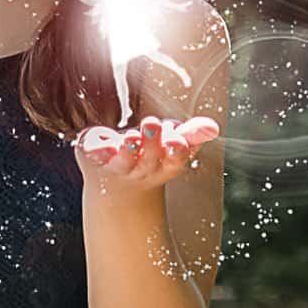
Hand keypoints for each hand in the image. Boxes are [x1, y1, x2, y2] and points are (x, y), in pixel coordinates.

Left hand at [73, 112, 220, 192]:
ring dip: (129, 147)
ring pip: (125, 160)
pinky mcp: (94, 157)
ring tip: (132, 135)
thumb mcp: (171, 144)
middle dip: (151, 143)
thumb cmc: (147, 156)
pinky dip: (100, 148)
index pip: (174, 161)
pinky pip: (96, 153)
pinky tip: (105, 143)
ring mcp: (117, 167)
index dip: (176, 151)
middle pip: (149, 159)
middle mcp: (141, 170)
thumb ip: (190, 134)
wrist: (112, 183)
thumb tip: (212, 127)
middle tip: (152, 123)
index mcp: (163, 166)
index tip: (177, 140)